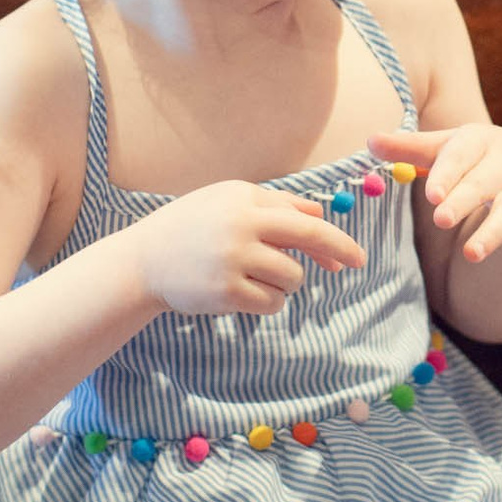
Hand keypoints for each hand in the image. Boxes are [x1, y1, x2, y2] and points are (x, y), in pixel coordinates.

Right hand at [132, 180, 366, 316]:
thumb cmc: (193, 227)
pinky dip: (269, 301)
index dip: (333, 238)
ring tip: (255, 277)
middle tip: (358, 263)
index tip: (353, 255)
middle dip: (338, 252)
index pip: (303, 216)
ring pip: (292, 277)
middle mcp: (241, 225)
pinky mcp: (226, 293)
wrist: (144, 261)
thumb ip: (276, 205)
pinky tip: (245, 294)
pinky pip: (273, 302)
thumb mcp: (229, 202)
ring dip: (284, 282)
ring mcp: (234, 260)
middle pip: (309, 238)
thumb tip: (321, 214)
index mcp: (245, 199)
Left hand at [371, 124, 501, 287]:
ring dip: (491, 234)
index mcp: (479, 142)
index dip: (446, 175)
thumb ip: (412, 147)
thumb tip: (370, 141)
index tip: (431, 194)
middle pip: (483, 184)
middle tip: (441, 220)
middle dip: (464, 201)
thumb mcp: (450, 145)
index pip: (460, 157)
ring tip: (471, 254)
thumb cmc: (480, 155)